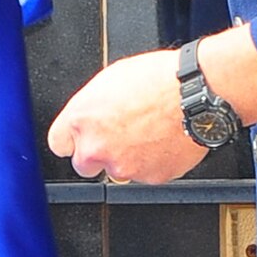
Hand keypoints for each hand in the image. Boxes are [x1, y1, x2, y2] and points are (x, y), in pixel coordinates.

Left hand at [48, 50, 207, 183]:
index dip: (72, 138)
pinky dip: (151, 162)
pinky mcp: (150, 177)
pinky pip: (145, 174)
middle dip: (97, 154)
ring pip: (118, 170)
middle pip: (84, 165)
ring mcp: (124, 166)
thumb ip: (92, 105)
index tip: (78, 138)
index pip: (59, 143)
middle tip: (117, 136)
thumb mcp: (111, 79)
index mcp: (83, 119)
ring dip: (127, 157)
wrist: (196, 94)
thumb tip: (91, 115)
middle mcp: (98, 147)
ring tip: (147, 131)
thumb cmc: (159, 79)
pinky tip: (161, 139)